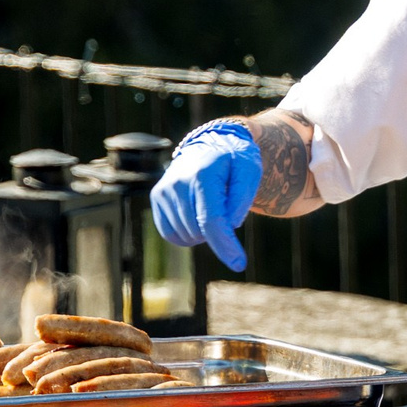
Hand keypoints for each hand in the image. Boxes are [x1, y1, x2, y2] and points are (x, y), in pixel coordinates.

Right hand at [149, 121, 262, 270]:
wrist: (212, 143)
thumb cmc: (235, 160)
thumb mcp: (250, 172)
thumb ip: (242, 200)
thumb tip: (228, 227)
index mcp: (202, 175)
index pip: (211, 220)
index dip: (225, 245)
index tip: (239, 264)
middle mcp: (177, 183)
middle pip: (199, 231)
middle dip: (218, 232)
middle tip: (227, 207)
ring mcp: (163, 191)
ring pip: (185, 236)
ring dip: (203, 232)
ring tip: (212, 206)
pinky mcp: (157, 198)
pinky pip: (171, 234)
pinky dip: (188, 233)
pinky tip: (198, 216)